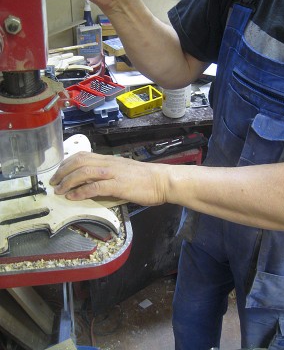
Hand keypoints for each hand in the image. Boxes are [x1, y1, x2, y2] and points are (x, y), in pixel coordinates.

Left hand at [50, 151, 168, 205]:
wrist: (162, 180)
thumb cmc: (145, 178)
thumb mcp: (123, 171)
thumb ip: (107, 174)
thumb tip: (92, 183)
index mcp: (109, 160)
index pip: (82, 155)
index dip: (67, 163)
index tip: (59, 172)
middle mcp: (108, 163)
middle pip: (79, 161)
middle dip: (62, 171)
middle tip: (54, 182)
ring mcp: (112, 173)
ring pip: (83, 172)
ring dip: (68, 181)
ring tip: (60, 190)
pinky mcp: (117, 185)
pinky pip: (94, 187)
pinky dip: (80, 192)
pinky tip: (73, 197)